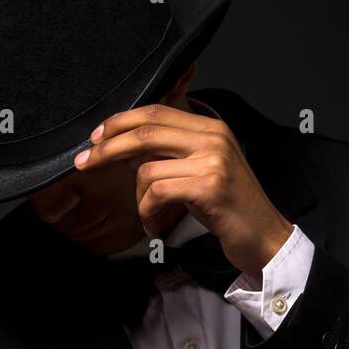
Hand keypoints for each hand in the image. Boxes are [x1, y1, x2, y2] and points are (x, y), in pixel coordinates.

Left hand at [74, 103, 293, 275]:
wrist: (264, 237)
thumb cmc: (229, 208)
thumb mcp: (202, 170)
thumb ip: (172, 153)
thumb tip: (126, 148)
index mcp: (210, 127)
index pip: (156, 111)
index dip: (120, 121)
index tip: (95, 137)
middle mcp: (213, 137)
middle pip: (145, 131)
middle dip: (108, 147)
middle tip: (84, 162)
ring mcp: (212, 159)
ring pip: (146, 168)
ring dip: (137, 200)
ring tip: (148, 217)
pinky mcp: (209, 186)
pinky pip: (156, 193)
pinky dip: (147, 214)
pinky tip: (155, 227)